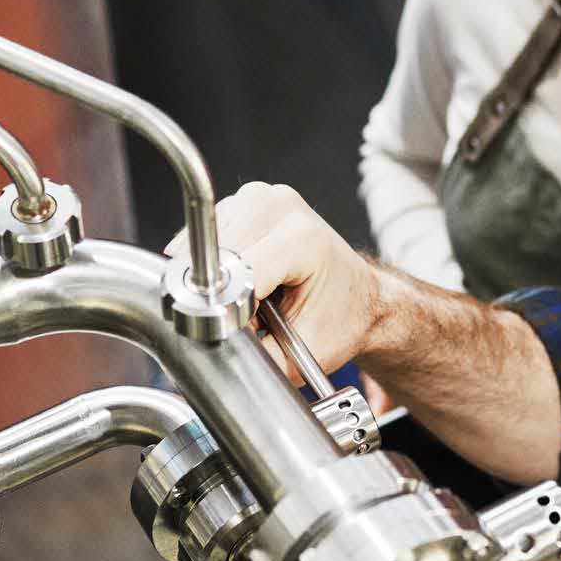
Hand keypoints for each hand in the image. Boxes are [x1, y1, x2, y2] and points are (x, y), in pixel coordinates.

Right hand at [170, 182, 387, 373]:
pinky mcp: (243, 200)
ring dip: (210, 279)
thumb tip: (218, 362)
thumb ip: (262, 360)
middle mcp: (279, 207)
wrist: (358, 297)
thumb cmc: (342, 319)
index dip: (226, 309)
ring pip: (202, 245)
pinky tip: (238, 279)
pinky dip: (210, 265)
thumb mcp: (308, 354)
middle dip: (215, 295)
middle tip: (245, 319)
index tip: (237, 331)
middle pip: (212, 255)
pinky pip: (204, 236)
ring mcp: (259, 197)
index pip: (233, 273)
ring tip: (247, 297)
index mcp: (303, 239)